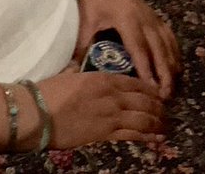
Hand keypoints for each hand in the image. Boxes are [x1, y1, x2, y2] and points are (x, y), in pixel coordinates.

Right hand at [35, 70, 164, 147]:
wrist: (37, 113)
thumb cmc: (48, 92)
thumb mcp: (68, 74)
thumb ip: (79, 71)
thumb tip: (78, 65)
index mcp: (103, 78)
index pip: (135, 82)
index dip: (150, 90)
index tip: (158, 94)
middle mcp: (112, 95)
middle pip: (144, 100)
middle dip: (159, 106)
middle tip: (166, 111)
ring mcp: (111, 115)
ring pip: (144, 118)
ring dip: (158, 122)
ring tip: (165, 125)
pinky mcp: (105, 133)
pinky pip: (133, 134)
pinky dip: (148, 136)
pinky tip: (157, 138)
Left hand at [75, 0, 180, 98]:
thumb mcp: (86, 21)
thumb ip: (83, 46)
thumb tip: (75, 71)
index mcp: (127, 21)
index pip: (140, 50)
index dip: (147, 70)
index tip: (151, 89)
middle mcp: (144, 19)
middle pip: (159, 50)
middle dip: (164, 73)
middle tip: (166, 96)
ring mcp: (152, 16)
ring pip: (167, 44)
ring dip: (171, 65)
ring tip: (172, 86)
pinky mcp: (154, 15)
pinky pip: (169, 35)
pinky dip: (174, 51)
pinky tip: (175, 64)